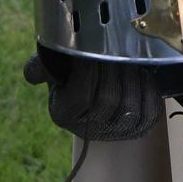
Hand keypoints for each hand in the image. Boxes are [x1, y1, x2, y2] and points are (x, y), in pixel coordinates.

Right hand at [24, 45, 162, 142]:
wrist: (99, 84)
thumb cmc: (75, 72)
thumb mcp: (56, 66)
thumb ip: (43, 65)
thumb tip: (33, 73)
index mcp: (64, 113)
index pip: (81, 95)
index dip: (90, 71)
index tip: (94, 52)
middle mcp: (88, 128)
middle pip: (108, 99)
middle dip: (116, 70)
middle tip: (119, 48)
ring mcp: (115, 132)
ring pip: (130, 106)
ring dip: (134, 78)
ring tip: (131, 58)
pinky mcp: (138, 129)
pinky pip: (149, 112)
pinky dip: (149, 91)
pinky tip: (144, 74)